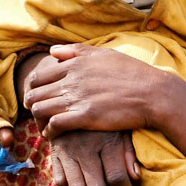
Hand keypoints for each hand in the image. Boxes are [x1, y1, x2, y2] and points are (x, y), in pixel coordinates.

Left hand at [22, 43, 176, 135]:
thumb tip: (53, 51)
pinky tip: (52, 134)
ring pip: (40, 108)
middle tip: (36, 113)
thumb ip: (76, 51)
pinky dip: (48, 131)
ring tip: (43, 125)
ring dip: (37, 119)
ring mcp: (77, 98)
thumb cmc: (132, 73)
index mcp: (75, 63)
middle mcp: (72, 79)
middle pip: (35, 93)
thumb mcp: (104, 54)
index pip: (39, 75)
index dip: (33, 88)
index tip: (37, 96)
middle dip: (31, 104)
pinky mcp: (85, 117)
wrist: (153, 94)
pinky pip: (54, 125)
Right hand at [44, 129, 140, 185]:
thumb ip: (129, 154)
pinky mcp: (55, 153)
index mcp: (106, 140)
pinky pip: (61, 181)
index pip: (117, 178)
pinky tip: (83, 182)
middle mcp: (85, 147)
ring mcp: (68, 151)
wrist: (76, 101)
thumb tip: (135, 177)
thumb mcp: (123, 131)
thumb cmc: (107, 120)